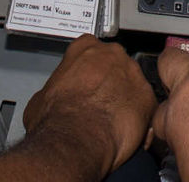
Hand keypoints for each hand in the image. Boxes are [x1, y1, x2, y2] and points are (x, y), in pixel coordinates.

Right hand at [22, 36, 155, 178]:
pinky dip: (139, 116)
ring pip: (133, 82)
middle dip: (109, 79)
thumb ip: (55, 86)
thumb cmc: (57, 119)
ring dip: (125, 97)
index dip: (87, 67)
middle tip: (97, 100)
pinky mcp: (148, 97)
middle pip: (115, 62)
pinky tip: (124, 129)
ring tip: (110, 118)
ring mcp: (133, 74)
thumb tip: (53, 97)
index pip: (90, 48)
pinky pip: (147, 105)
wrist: (76, 140)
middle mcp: (112, 54)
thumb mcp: (41, 97)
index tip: (84, 80)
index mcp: (85, 47)